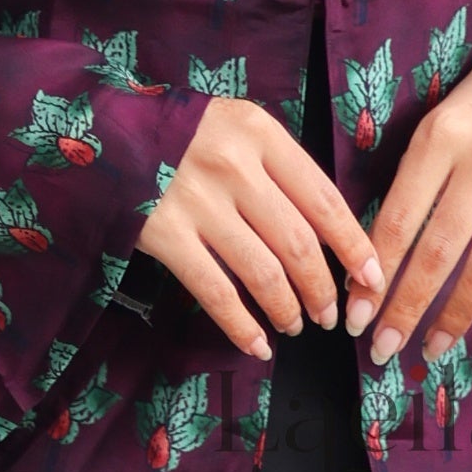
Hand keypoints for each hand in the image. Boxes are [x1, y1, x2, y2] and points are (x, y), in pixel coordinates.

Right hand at [138, 94, 382, 357]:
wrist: (99, 130)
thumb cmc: (181, 134)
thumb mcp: (234, 127)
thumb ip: (277, 166)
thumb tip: (328, 229)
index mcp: (259, 133)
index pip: (324, 199)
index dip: (354, 245)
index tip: (371, 277)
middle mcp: (233, 165)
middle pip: (297, 242)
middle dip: (322, 288)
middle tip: (331, 313)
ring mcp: (197, 201)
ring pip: (263, 271)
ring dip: (288, 308)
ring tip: (297, 325)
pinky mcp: (163, 234)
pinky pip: (215, 291)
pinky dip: (242, 325)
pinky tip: (257, 344)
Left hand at [364, 33, 471, 364]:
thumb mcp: (437, 124)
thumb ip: (413, 183)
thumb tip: (374, 260)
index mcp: (439, 137)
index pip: (397, 221)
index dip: (373, 276)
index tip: (355, 316)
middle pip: (438, 252)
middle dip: (406, 309)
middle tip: (383, 349)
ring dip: (454, 317)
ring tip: (432, 347)